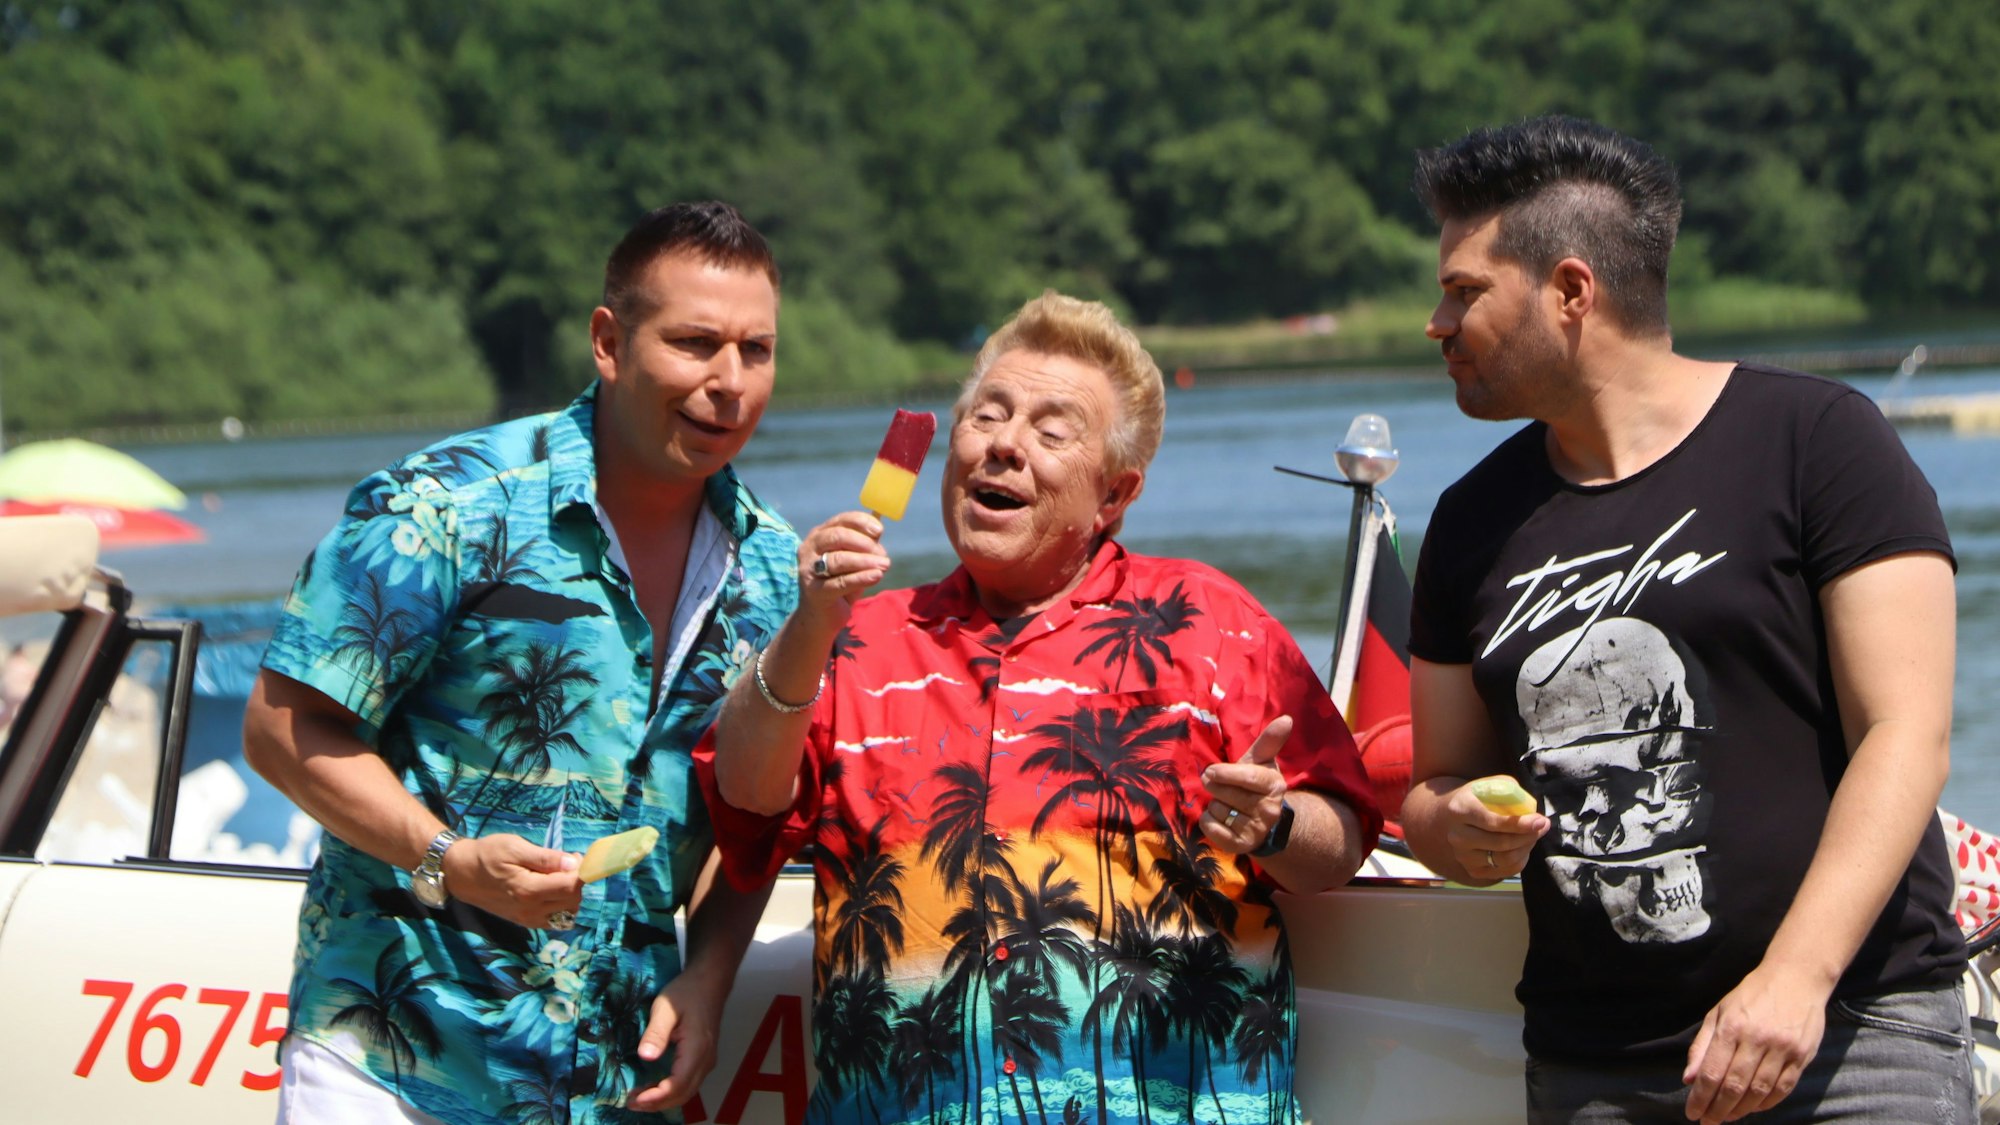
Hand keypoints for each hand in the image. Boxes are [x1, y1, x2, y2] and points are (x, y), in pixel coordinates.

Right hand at [438, 834, 582, 927]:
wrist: (462, 873)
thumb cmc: (487, 854)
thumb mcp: (515, 847)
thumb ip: (546, 858)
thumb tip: (574, 864)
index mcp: (528, 891)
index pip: (571, 887)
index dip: (581, 871)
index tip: (575, 857)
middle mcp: (531, 911)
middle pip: (573, 900)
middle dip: (576, 881)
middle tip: (566, 863)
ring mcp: (528, 920)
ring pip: (568, 912)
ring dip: (570, 894)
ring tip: (557, 876)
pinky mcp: (526, 922)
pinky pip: (556, 919)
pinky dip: (561, 906)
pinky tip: (551, 890)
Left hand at [627, 973, 721, 1111]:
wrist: (710, 980)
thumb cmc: (687, 991)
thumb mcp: (666, 1008)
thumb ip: (656, 1033)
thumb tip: (646, 1057)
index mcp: (697, 1050)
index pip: (677, 1085)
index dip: (655, 1097)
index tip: (633, 1099)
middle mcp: (705, 1060)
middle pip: (683, 1094)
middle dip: (657, 1103)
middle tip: (630, 1102)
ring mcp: (707, 1060)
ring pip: (686, 1091)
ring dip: (663, 1099)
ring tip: (639, 1097)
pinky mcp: (703, 1057)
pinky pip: (688, 1082)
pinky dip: (670, 1091)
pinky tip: (654, 1086)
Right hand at [798, 512, 890, 627]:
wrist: (823, 616)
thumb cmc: (840, 583)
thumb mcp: (853, 560)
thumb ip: (863, 546)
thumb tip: (877, 533)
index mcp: (819, 535)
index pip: (840, 521)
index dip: (861, 522)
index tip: (879, 530)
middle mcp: (809, 549)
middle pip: (837, 536)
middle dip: (864, 543)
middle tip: (882, 554)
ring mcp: (809, 570)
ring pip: (839, 559)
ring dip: (865, 561)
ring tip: (884, 566)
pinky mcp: (815, 592)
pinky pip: (841, 582)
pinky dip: (861, 578)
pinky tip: (876, 576)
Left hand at [1199, 716, 1291, 853]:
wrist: (1264, 823)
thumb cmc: (1256, 784)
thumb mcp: (1262, 762)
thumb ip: (1269, 741)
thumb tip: (1286, 719)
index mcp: (1274, 785)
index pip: (1248, 777)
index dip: (1225, 773)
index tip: (1210, 771)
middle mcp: (1269, 810)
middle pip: (1226, 793)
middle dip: (1215, 787)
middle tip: (1217, 785)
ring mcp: (1256, 829)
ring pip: (1217, 810)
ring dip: (1214, 805)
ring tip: (1227, 804)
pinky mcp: (1241, 845)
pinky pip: (1210, 828)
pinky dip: (1208, 821)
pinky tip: (1221, 819)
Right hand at [1441, 778, 1547, 879]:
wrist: (1456, 817)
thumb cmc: (1479, 798)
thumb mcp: (1491, 785)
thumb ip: (1510, 792)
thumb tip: (1529, 810)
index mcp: (1460, 810)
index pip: (1492, 822)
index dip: (1519, 823)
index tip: (1541, 820)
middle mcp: (1457, 836)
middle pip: (1501, 843)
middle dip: (1528, 836)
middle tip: (1543, 826)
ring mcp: (1463, 856)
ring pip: (1505, 859)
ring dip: (1526, 847)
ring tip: (1534, 835)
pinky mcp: (1473, 871)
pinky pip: (1506, 870)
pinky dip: (1521, 859)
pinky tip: (1523, 846)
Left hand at [1681, 964, 1828, 1122]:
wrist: (1796, 978)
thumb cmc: (1751, 996)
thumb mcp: (1719, 1012)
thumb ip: (1702, 1046)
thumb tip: (1689, 1079)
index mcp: (1731, 1027)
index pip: (1711, 1072)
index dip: (1700, 1097)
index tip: (1692, 1113)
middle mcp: (1757, 1039)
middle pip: (1734, 1086)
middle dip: (1718, 1109)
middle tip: (1709, 1122)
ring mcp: (1782, 1048)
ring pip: (1759, 1091)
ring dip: (1741, 1110)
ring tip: (1727, 1117)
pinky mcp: (1802, 1055)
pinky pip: (1783, 1088)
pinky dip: (1766, 1103)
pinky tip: (1753, 1107)